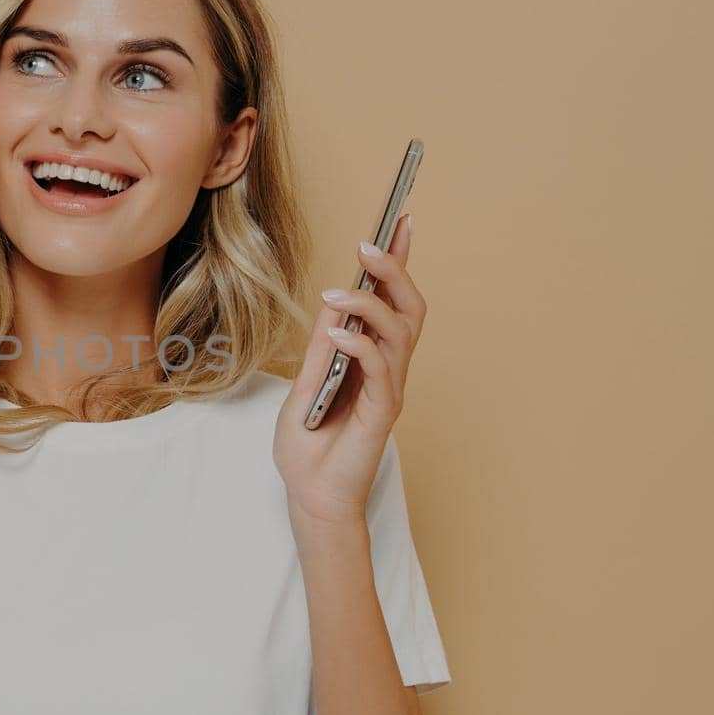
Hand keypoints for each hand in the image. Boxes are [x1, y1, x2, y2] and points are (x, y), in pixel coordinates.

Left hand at [274, 213, 425, 538]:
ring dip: (369, 305)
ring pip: (401, 332)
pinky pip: (382, 369)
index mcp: (371, 358)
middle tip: (369, 244)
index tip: (400, 218)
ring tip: (335, 293)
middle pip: (410, 308)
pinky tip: (336, 335)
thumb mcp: (303, 385)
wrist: (309, 496)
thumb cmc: (308, 447)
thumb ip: (320, 348)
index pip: (393, 300)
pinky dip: (360, 345)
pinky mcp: (383, 414)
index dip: (400, 260)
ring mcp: (389, 390)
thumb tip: (332, 303)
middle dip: (394, 270)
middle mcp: (387, 370)